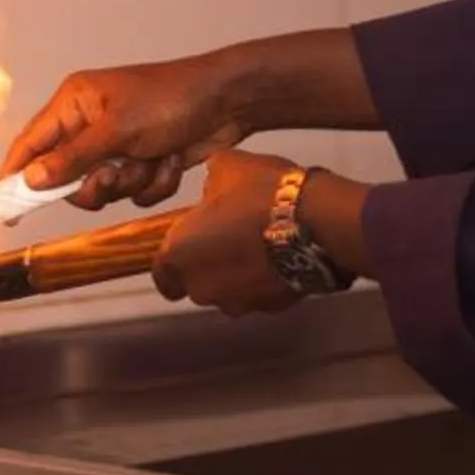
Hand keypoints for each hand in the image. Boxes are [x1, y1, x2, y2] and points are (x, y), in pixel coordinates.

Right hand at [3, 54, 251, 210]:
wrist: (228, 102)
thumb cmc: (170, 99)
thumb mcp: (116, 129)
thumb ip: (72, 158)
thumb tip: (30, 179)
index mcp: (75, 103)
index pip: (31, 143)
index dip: (15, 175)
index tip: (4, 210)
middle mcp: (91, 124)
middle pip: (67, 178)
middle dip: (95, 184)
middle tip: (113, 175)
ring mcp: (119, 145)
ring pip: (104, 190)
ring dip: (131, 182)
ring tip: (152, 159)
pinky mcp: (144, 161)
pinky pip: (134, 193)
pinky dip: (154, 182)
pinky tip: (171, 160)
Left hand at [154, 149, 303, 314]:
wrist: (313, 221)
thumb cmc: (263, 195)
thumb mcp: (226, 166)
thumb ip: (209, 182)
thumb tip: (214, 186)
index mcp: (179, 255)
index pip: (162, 275)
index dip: (173, 261)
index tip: (186, 247)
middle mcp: (201, 286)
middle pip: (196, 283)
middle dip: (208, 263)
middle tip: (226, 235)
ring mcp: (236, 301)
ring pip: (228, 291)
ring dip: (236, 273)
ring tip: (256, 242)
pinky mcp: (268, 308)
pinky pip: (258, 294)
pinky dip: (263, 279)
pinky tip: (277, 253)